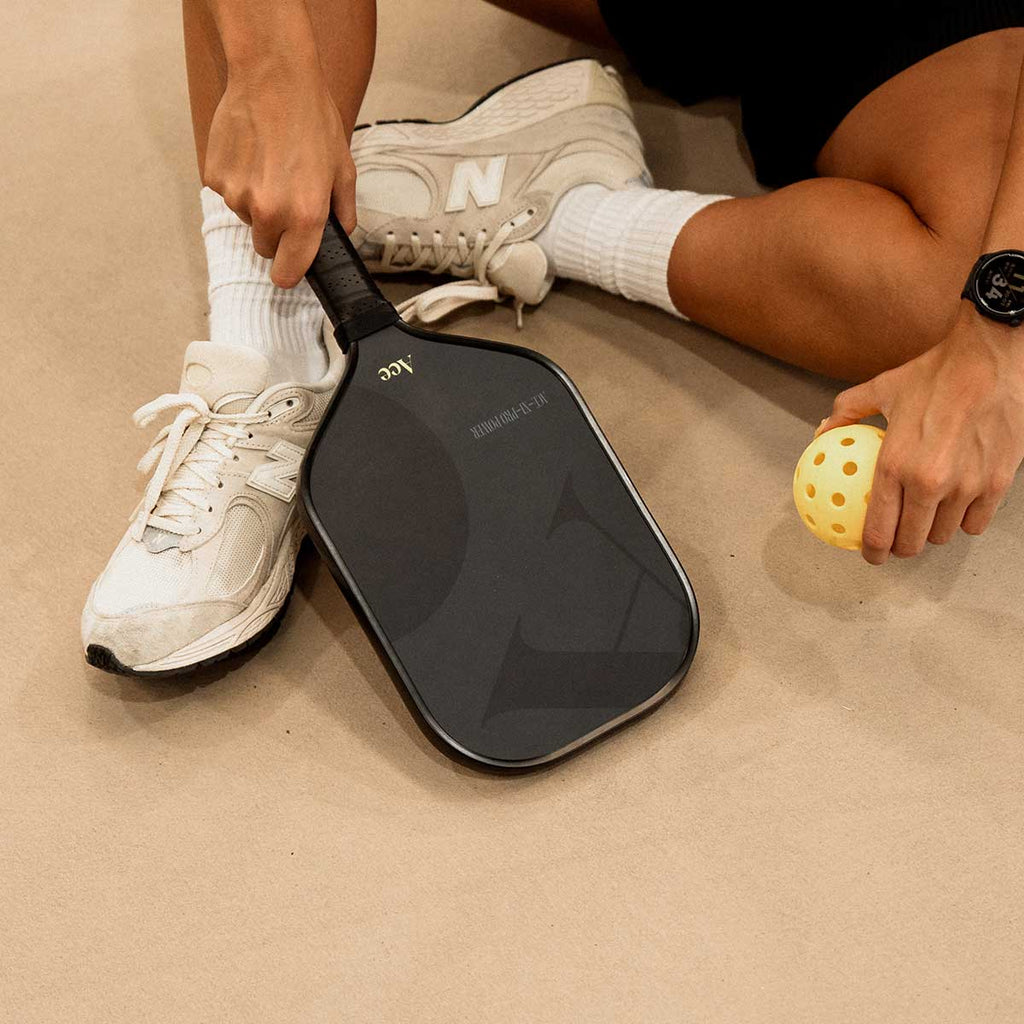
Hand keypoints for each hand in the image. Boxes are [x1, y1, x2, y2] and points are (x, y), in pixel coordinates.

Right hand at [203, 58, 355, 287]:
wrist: (273, 76)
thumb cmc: (311, 119)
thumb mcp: (343, 169)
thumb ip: (343, 212)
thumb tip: (340, 234)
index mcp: (304, 215)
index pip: (289, 271)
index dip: (290, 272)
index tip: (290, 268)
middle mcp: (268, 211)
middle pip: (266, 247)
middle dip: (276, 232)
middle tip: (287, 196)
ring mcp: (237, 195)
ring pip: (246, 219)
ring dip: (256, 203)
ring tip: (270, 166)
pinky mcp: (215, 176)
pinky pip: (228, 194)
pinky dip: (238, 182)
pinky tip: (252, 156)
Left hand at [815, 313, 1023, 563]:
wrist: (991, 359)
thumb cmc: (934, 373)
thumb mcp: (881, 388)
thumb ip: (846, 413)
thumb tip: (822, 430)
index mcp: (895, 465)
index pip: (879, 530)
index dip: (872, 551)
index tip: (870, 554)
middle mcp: (930, 482)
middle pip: (912, 543)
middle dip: (901, 549)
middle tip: (898, 541)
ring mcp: (967, 486)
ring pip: (944, 535)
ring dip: (932, 533)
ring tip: (926, 520)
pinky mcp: (998, 483)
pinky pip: (976, 521)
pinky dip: (965, 520)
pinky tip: (957, 507)